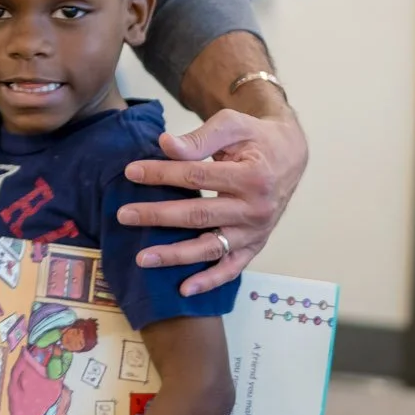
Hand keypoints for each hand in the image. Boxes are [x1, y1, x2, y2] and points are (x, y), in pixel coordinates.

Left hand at [119, 102, 307, 295]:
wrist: (290, 155)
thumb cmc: (256, 137)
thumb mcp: (232, 126)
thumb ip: (199, 138)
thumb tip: (165, 144)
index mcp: (253, 177)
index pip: (197, 176)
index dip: (162, 174)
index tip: (130, 172)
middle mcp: (257, 209)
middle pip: (199, 215)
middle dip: (158, 216)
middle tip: (124, 215)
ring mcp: (257, 231)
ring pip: (211, 247)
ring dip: (176, 256)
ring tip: (142, 259)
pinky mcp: (256, 245)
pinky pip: (232, 268)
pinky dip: (209, 281)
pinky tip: (183, 289)